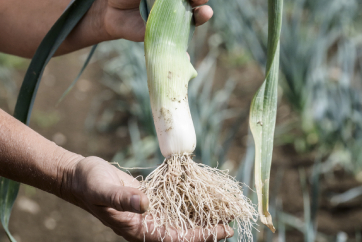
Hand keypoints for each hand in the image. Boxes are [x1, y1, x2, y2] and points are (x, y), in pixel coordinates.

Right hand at [65, 156, 232, 241]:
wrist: (80, 177)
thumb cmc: (89, 184)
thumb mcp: (104, 189)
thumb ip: (123, 198)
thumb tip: (146, 204)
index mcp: (138, 229)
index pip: (176, 238)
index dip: (200, 236)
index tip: (222, 230)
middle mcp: (146, 223)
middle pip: (182, 231)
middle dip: (206, 227)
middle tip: (231, 219)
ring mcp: (147, 211)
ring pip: (178, 217)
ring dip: (199, 214)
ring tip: (221, 207)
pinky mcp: (146, 198)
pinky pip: (171, 201)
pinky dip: (185, 198)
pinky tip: (198, 192)